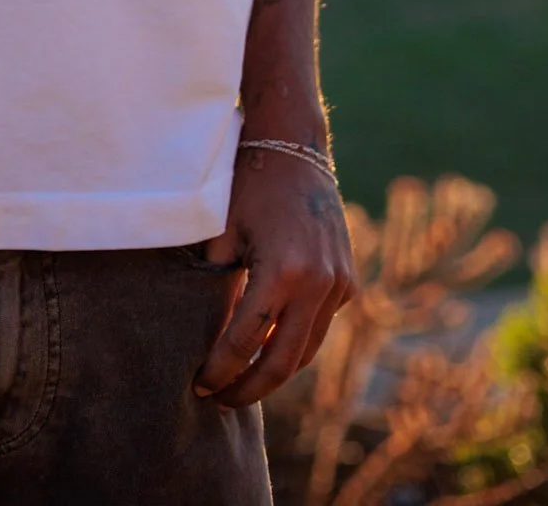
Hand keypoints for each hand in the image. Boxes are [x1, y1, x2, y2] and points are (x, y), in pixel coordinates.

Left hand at [194, 146, 355, 406]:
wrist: (294, 147)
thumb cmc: (249, 185)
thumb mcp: (224, 234)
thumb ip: (217, 286)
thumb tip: (204, 337)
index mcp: (283, 272)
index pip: (245, 341)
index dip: (220, 370)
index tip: (200, 386)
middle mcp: (319, 284)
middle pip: (283, 362)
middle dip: (249, 388)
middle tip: (220, 401)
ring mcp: (339, 284)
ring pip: (306, 350)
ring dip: (274, 372)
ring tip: (241, 382)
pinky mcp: (348, 281)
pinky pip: (320, 326)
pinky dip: (294, 342)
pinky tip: (267, 347)